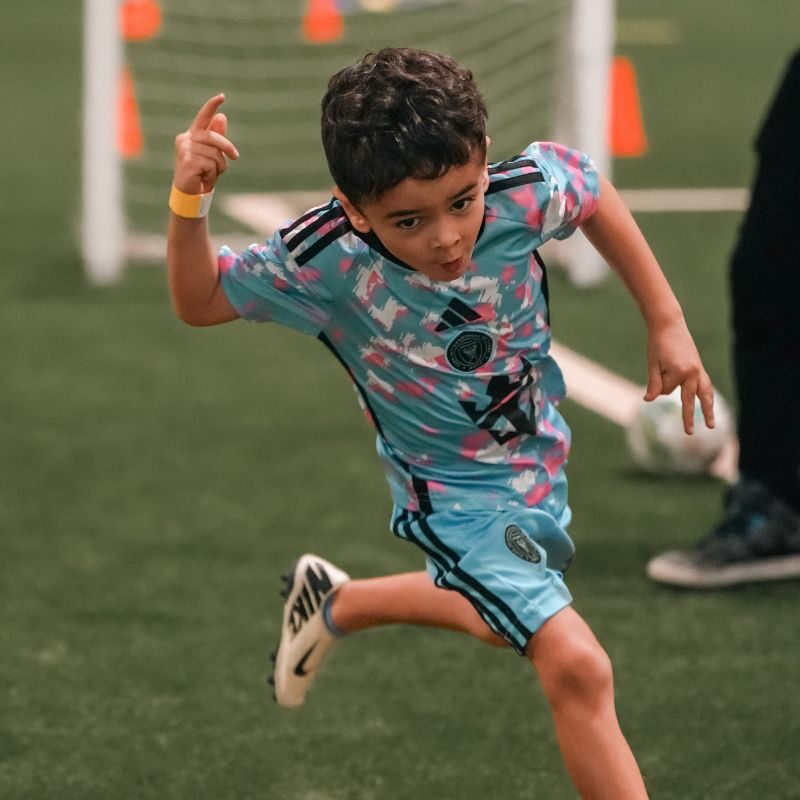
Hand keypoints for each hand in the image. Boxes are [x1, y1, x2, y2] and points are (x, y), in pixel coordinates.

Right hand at [173, 94, 238, 194]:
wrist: (191, 194)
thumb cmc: (202, 174)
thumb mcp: (213, 155)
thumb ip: (216, 137)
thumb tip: (221, 116)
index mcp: (191, 135)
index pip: (203, 117)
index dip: (212, 106)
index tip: (222, 97)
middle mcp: (185, 139)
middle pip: (215, 138)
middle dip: (227, 148)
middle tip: (235, 157)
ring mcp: (185, 149)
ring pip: (215, 153)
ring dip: (218, 166)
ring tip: (209, 173)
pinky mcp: (187, 160)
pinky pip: (211, 164)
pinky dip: (212, 173)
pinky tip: (203, 178)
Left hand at [644, 319, 714, 433]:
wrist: (669, 325)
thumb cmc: (657, 344)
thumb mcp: (652, 364)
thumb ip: (654, 383)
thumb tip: (649, 400)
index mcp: (680, 372)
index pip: (666, 390)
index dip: (657, 381)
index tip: (657, 367)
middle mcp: (693, 373)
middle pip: (689, 400)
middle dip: (688, 417)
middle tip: (689, 433)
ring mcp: (699, 370)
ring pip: (704, 395)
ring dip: (707, 410)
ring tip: (710, 425)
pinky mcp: (699, 368)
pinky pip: (706, 386)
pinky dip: (707, 396)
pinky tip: (709, 404)